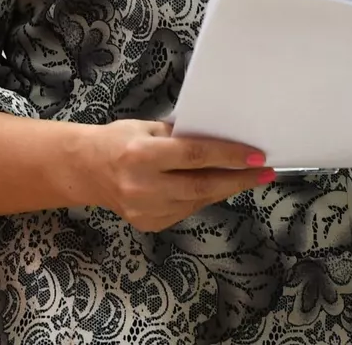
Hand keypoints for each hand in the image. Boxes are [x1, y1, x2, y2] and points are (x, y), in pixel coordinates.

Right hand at [75, 120, 272, 232]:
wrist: (85, 170)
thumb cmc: (119, 140)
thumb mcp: (148, 128)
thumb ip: (182, 135)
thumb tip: (224, 136)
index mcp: (141, 155)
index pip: (194, 156)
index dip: (229, 156)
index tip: (257, 156)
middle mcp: (142, 186)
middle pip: (201, 185)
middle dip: (239, 179)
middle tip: (266, 172)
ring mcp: (144, 210)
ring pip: (197, 201)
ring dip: (226, 189)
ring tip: (248, 177)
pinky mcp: (148, 223)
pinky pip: (186, 210)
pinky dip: (205, 198)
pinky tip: (218, 187)